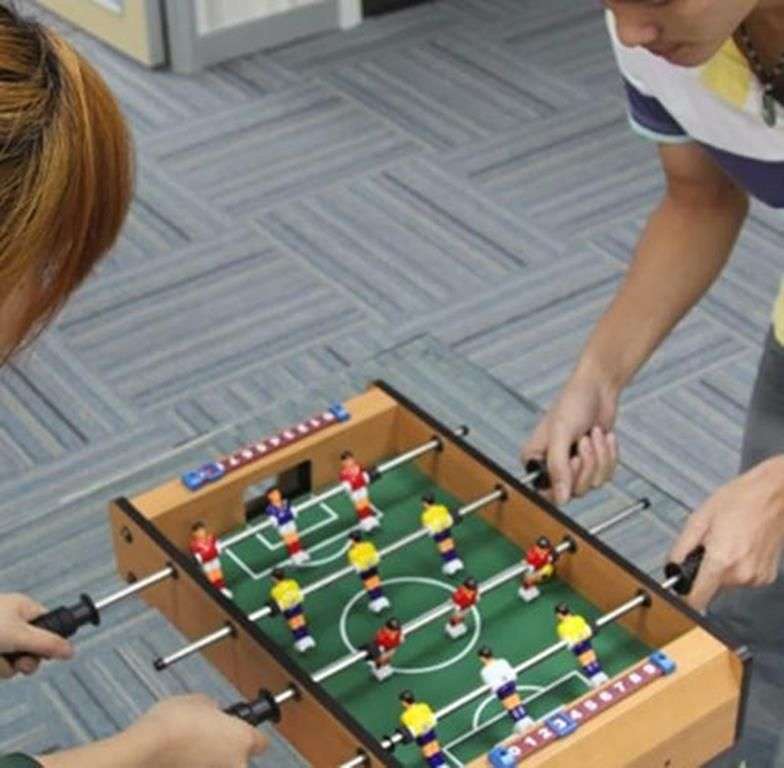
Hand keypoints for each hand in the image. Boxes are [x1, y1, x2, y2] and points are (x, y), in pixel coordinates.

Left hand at [0, 593, 72, 677]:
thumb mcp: (19, 635)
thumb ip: (48, 644)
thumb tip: (72, 650)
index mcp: (22, 609)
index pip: (48, 624)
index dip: (49, 641)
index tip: (46, 652)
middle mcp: (10, 623)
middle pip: (32, 648)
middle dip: (25, 660)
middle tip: (21, 662)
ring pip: (13, 662)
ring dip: (5, 667)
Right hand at [38, 694, 267, 767]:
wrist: (146, 751)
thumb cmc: (173, 723)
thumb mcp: (198, 701)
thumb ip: (213, 708)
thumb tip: (213, 712)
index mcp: (242, 739)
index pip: (260, 742)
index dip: (250, 736)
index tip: (241, 733)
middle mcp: (235, 765)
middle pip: (239, 761)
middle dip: (226, 754)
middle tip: (206, 742)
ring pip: (217, 767)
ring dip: (208, 762)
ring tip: (188, 752)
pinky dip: (193, 766)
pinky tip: (178, 761)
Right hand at [522, 367, 619, 503]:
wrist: (598, 388)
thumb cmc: (573, 403)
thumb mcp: (561, 433)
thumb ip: (558, 467)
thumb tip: (560, 500)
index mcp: (534, 459)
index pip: (544, 492)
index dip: (562, 484)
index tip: (573, 460)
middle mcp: (552, 466)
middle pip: (573, 491)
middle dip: (587, 463)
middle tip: (584, 440)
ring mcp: (573, 466)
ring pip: (593, 484)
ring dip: (599, 456)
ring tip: (593, 433)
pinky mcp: (593, 464)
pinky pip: (606, 476)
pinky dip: (609, 455)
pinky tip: (602, 435)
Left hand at [670, 456, 783, 610]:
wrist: (772, 495)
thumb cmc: (738, 501)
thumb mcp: (698, 520)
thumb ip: (680, 549)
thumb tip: (671, 567)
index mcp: (722, 561)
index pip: (696, 599)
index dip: (683, 596)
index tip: (679, 590)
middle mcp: (741, 575)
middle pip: (710, 588)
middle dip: (703, 571)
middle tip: (708, 546)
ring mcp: (757, 578)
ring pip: (726, 583)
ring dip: (720, 568)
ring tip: (726, 542)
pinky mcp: (767, 577)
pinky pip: (742, 578)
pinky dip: (736, 567)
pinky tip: (740, 547)